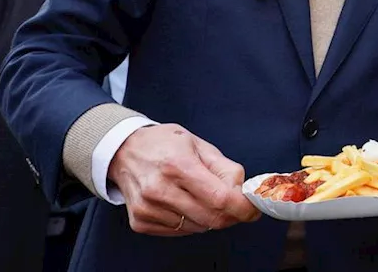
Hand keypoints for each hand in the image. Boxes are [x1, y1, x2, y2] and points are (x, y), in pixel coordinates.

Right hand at [107, 123, 259, 235]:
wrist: (123, 151)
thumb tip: (243, 192)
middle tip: (234, 204)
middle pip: (211, 218)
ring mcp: (148, 208)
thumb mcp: (199, 145)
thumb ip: (225, 169)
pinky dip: (190, 221)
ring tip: (200, 195)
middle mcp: (159, 189)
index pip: (220, 198)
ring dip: (209, 216)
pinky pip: (179, 231)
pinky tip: (182, 202)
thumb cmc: (164, 145)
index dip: (243, 208)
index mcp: (178, 165)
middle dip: (230, 214)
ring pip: (198, 227)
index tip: (253, 209)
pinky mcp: (140, 221)